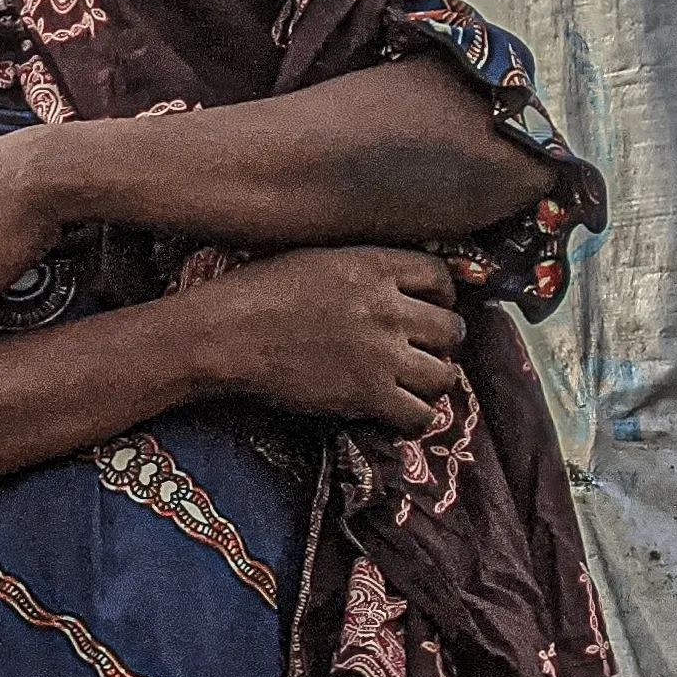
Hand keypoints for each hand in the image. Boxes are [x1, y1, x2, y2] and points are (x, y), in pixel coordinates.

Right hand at [181, 246, 464, 431]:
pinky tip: (400, 415)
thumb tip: (382, 281)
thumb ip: (358, 266)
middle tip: (423, 351)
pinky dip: (416, 418)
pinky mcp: (366, 394)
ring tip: (414, 385)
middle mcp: (388, 308)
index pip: (440, 277)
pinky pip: (420, 414)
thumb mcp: (315, 257)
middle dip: (443, 342)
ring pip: (444, 374)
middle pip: (452, 329)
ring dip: (433, 381)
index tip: (430, 307)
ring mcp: (381, 354)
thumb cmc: (254, 292)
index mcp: (373, 266)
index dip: (442, 295)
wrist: (224, 335)